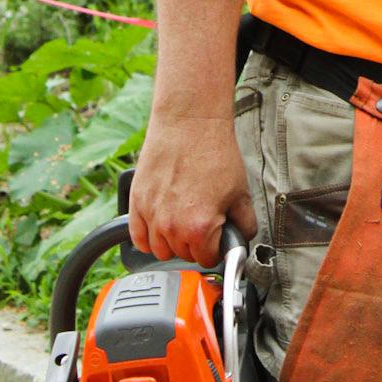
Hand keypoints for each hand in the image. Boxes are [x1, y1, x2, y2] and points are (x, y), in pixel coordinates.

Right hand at [128, 111, 257, 263]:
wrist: (190, 122)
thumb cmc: (214, 152)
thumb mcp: (241, 191)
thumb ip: (245, 224)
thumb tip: (242, 241)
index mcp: (199, 229)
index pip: (207, 259)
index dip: (215, 248)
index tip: (216, 237)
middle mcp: (172, 227)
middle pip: (183, 255)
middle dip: (194, 243)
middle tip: (202, 219)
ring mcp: (151, 215)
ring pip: (159, 249)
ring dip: (171, 241)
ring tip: (182, 219)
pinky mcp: (136, 202)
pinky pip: (137, 237)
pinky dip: (147, 236)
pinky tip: (159, 225)